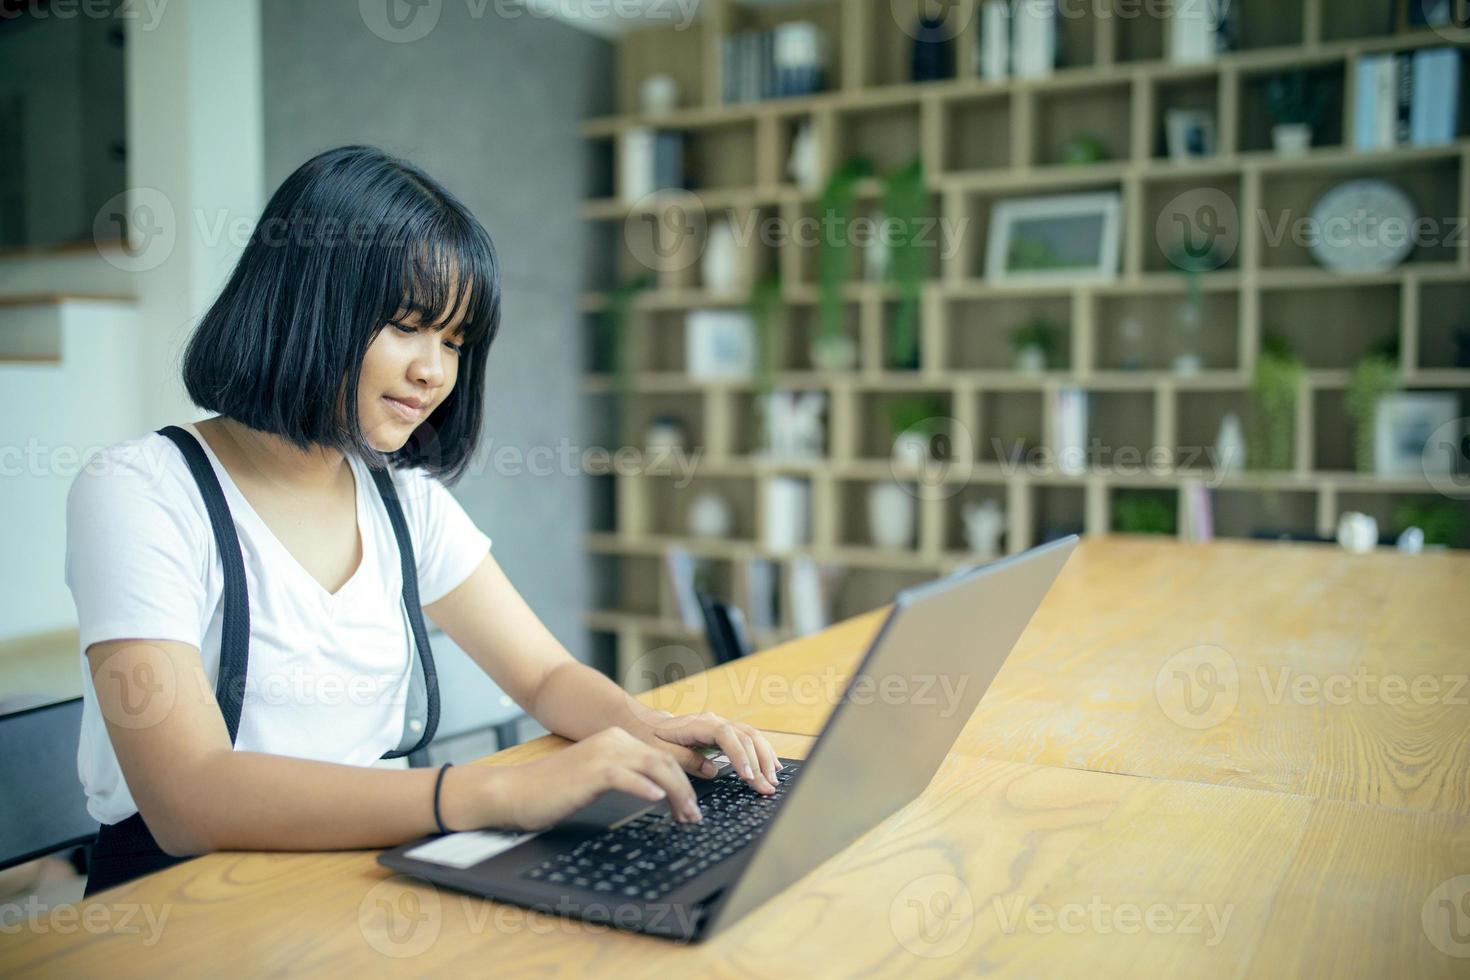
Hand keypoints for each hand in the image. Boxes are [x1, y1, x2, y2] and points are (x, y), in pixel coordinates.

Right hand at [490, 726, 703, 830]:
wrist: (516, 792)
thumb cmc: (554, 791)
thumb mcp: (596, 779)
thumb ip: (624, 777)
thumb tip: (655, 793)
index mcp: (616, 740)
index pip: (661, 758)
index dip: (682, 782)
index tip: (690, 807)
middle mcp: (613, 741)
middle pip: (663, 761)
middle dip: (685, 790)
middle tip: (693, 816)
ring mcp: (602, 753)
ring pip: (653, 767)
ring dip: (674, 792)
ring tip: (684, 815)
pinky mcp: (591, 770)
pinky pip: (625, 776)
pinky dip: (644, 787)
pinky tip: (657, 799)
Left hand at [640, 712, 781, 795]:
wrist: (647, 723)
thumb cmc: (652, 737)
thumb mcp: (660, 751)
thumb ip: (686, 760)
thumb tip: (712, 770)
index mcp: (698, 724)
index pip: (725, 735)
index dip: (739, 754)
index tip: (747, 776)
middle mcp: (714, 721)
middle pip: (744, 737)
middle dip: (759, 763)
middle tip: (767, 787)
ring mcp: (722, 725)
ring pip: (752, 736)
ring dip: (765, 758)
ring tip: (774, 780)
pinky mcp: (726, 733)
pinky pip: (750, 739)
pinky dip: (763, 753)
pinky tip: (774, 767)